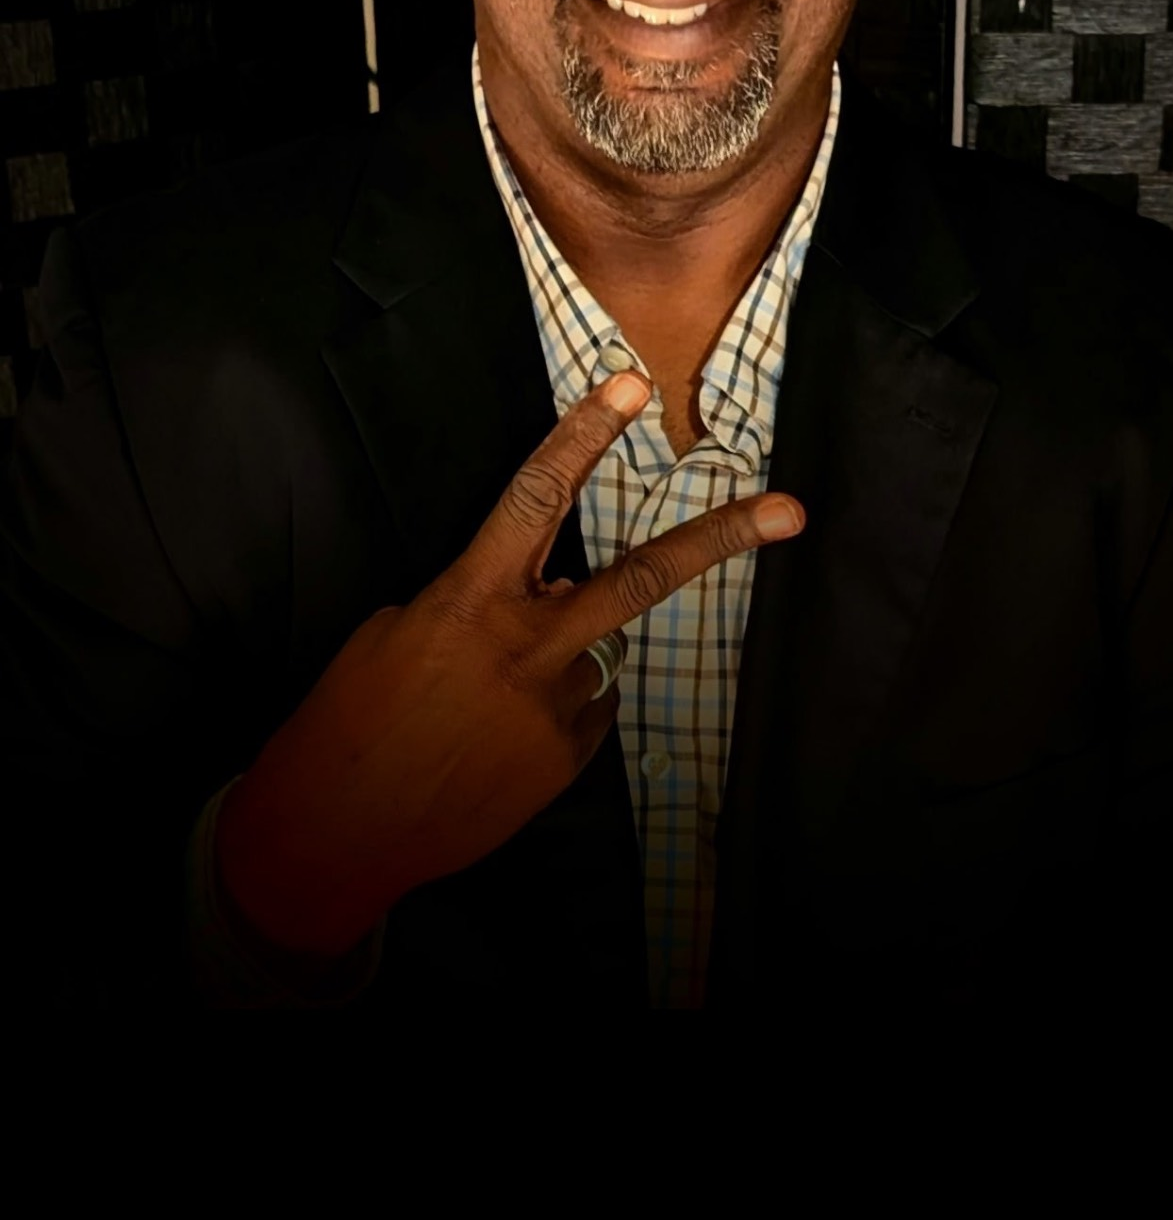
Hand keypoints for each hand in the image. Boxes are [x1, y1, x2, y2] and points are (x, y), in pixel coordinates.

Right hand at [214, 372, 804, 961]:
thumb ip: (468, 603)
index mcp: (469, 600)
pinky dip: (547, 715)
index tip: (628, 384)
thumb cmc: (346, 722)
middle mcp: (527, 647)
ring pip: (598, 656)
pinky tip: (489, 743)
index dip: (582, 436)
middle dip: (721, 539)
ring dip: (557, 665)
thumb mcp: (392, 634)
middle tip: (790, 510)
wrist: (336, 835)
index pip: (535, 497)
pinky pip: (580, 713)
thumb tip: (518, 603)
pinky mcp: (566, 761)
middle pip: (642, 577)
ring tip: (476, 713)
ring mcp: (556, 709)